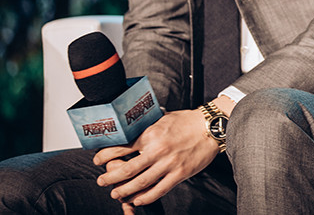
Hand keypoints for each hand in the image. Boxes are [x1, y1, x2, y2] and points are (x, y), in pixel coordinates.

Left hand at [94, 109, 219, 207]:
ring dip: (124, 191)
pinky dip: (145, 198)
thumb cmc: (188, 121)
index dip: (105, 156)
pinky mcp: (179, 174)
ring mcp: (168, 164)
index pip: (121, 148)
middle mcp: (157, 150)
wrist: (211, 127)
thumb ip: (148, 125)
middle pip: (126, 170)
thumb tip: (133, 125)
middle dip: (110, 178)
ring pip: (140, 183)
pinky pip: (158, 190)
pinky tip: (138, 200)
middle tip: (102, 181)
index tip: (98, 160)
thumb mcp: (163, 118)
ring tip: (116, 193)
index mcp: (151, 134)